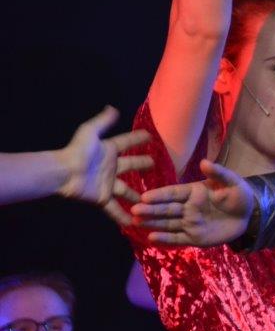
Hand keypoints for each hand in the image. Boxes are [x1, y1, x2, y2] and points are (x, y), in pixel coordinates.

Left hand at [56, 106, 152, 225]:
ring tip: (153, 199)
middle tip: (155, 165)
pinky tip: (135, 222)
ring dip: (139, 195)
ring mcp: (109, 184)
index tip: (150, 136)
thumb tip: (112, 108)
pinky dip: (123, 216)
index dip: (138, 139)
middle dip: (143, 165)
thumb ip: (102, 122)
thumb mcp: (89, 132)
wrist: (64, 173)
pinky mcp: (103, 198)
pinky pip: (115, 208)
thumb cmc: (77, 152)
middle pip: (132, 166)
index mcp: (109, 151)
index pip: (128, 143)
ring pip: (128, 190)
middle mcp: (112, 167)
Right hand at [132, 159, 253, 246]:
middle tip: (133, 210)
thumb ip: (218, 173)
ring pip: (168, 223)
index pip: (173, 193)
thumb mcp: (231, 181)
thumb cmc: (239, 194)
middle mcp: (188, 207)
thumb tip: (204, 162)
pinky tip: (151, 238)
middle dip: (150, 209)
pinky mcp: (194, 237)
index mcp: (193, 192)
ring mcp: (190, 223)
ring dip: (152, 223)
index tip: (144, 196)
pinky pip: (177, 238)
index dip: (159, 195)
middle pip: (166, 209)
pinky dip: (165, 239)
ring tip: (136, 222)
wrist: (249, 215)